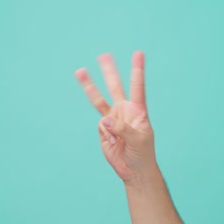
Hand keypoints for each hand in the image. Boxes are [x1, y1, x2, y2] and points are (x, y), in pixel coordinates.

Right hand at [74, 51, 155, 182]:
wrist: (134, 170)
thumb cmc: (143, 153)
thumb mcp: (138, 140)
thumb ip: (122, 128)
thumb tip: (104, 119)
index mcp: (138, 110)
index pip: (137, 87)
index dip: (137, 70)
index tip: (138, 53)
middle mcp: (124, 111)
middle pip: (115, 87)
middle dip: (109, 71)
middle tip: (104, 55)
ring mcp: (113, 119)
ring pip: (99, 100)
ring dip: (89, 86)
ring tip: (80, 70)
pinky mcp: (104, 130)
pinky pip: (100, 127)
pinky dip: (105, 134)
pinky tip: (113, 143)